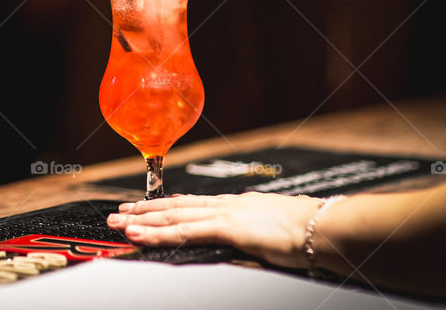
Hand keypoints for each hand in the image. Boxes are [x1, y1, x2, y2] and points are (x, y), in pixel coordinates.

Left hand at [107, 192, 321, 269]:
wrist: (327, 228)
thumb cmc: (311, 231)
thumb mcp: (274, 233)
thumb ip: (254, 235)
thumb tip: (248, 241)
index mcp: (237, 206)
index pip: (193, 204)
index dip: (166, 206)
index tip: (147, 206)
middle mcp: (226, 205)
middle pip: (175, 207)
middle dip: (144, 210)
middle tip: (118, 212)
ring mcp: (225, 214)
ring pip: (173, 216)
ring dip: (142, 219)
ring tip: (118, 222)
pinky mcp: (227, 228)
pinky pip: (184, 231)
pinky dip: (158, 232)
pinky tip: (140, 233)